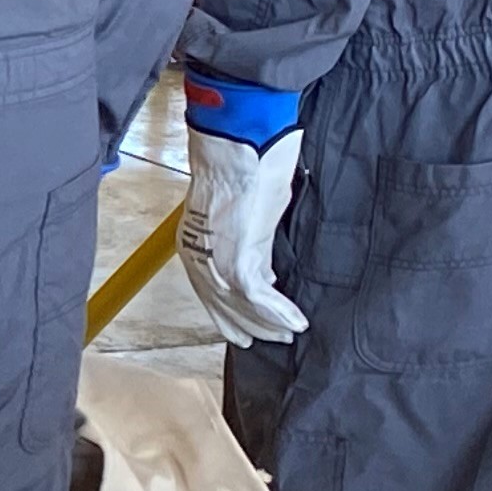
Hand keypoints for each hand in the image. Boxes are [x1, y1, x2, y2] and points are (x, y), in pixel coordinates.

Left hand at [178, 126, 308, 346]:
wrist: (238, 152)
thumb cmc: (244, 173)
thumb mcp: (246, 219)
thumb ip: (251, 247)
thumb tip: (265, 271)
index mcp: (195, 245)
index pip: (211, 292)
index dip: (231, 314)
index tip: (249, 329)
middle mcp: (198, 258)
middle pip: (224, 305)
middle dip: (251, 325)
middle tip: (277, 338)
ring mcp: (214, 261)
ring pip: (241, 305)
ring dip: (269, 322)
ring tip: (291, 332)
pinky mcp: (236, 260)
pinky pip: (258, 297)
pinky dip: (279, 311)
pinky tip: (296, 320)